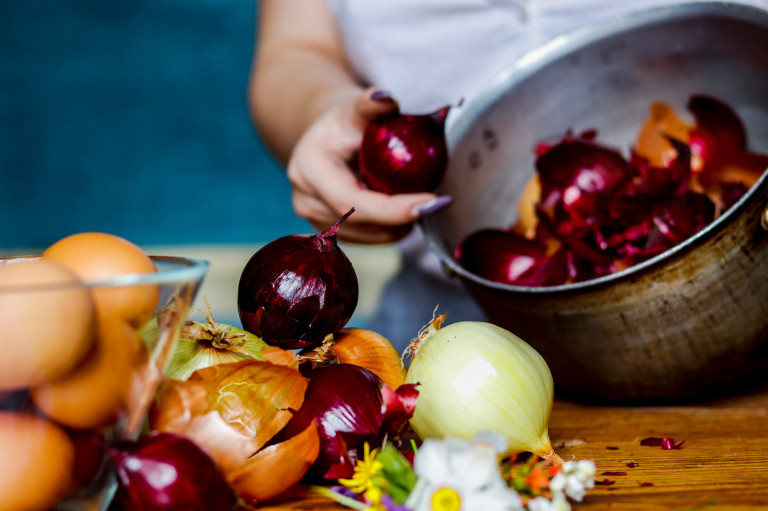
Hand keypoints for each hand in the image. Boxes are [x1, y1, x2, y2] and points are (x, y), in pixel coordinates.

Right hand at [285, 87, 450, 243]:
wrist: (327, 137)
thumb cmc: (345, 119)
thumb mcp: (356, 105)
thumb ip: (372, 103)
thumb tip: (386, 99)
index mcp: (308, 169)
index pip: (351, 202)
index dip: (392, 209)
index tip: (430, 202)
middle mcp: (305, 199)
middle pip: (360, 224)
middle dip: (402, 220)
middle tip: (438, 204)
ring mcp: (315, 219)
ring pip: (366, 237)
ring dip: (399, 226)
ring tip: (424, 204)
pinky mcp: (329, 231)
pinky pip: (367, 238)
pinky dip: (391, 229)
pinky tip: (407, 210)